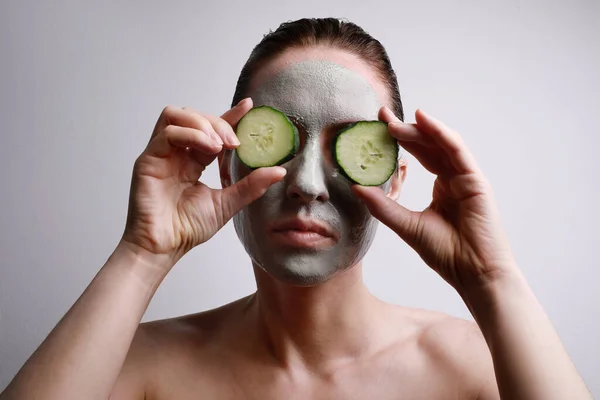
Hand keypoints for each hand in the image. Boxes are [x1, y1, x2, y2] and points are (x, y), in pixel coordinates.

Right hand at [121, 98, 285, 268]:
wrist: (164, 247)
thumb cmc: (187, 228)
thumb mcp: (227, 203)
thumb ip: (251, 186)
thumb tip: (280, 171)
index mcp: (193, 160)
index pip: (211, 130)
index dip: (230, 115)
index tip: (249, 106)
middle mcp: (176, 153)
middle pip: (194, 116)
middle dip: (218, 123)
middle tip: (236, 142)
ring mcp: (161, 154)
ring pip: (176, 116)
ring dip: (203, 123)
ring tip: (220, 144)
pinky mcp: (148, 159)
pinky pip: (167, 132)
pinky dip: (190, 134)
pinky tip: (208, 148)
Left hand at [353, 107, 516, 294]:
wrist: (474, 274)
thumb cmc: (447, 254)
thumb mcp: (406, 225)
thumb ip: (383, 206)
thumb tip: (356, 187)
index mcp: (442, 188)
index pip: (419, 156)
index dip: (399, 141)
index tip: (376, 128)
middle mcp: (454, 179)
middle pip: (428, 146)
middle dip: (404, 129)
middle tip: (381, 116)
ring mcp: (466, 178)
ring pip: (441, 144)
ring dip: (417, 129)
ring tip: (392, 120)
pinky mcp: (476, 180)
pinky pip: (456, 150)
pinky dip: (440, 133)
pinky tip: (423, 120)